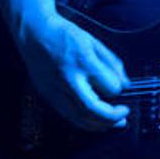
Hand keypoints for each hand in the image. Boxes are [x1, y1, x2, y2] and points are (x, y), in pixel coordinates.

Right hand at [12, 10, 130, 130]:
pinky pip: (67, 115)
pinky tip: (95, 121)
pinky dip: (84, 122)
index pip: (109, 87)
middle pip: (91, 109)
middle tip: (124, 117)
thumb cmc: (64, 35)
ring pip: (78, 117)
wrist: (34, 33)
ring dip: (99, 125)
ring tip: (114, 124)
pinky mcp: (47, 95)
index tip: (121, 88)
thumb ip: (112, 64)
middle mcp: (68, 78)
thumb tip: (125, 84)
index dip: (118, 90)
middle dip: (111, 117)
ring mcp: (55, 89)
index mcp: (83, 61)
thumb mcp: (94, 43)